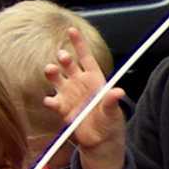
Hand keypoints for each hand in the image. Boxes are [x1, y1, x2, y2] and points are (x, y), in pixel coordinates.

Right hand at [44, 26, 127, 168]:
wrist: (100, 139)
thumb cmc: (109, 121)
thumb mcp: (113, 112)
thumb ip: (111, 101)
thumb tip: (118, 91)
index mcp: (94, 78)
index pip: (85, 56)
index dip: (78, 43)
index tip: (71, 29)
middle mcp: (78, 82)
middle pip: (68, 65)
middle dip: (64, 58)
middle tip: (63, 57)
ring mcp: (68, 93)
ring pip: (57, 78)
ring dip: (52, 73)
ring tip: (51, 70)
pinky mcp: (61, 108)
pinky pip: (53, 101)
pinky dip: (50, 100)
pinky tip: (50, 100)